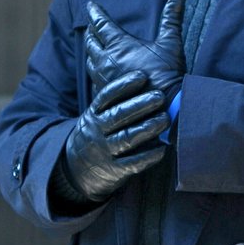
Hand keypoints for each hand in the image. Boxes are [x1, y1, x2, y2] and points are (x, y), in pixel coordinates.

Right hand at [59, 70, 169, 203]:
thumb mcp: (96, 115)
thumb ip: (113, 100)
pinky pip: (132, 163)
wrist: (77, 169)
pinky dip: (148, 156)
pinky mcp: (114, 170)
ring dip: (147, 128)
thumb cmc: (98, 134)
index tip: (142, 76)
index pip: (106, 97)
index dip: (124, 85)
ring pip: (126, 138)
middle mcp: (97, 131)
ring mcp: (105, 151)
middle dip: (140, 105)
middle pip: (118, 116)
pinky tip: (163, 148)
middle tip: (160, 96)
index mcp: (93, 114)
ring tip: (165, 119)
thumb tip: (140, 73)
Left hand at [85, 0, 185, 101]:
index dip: (95, 13)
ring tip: (93, 47)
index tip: (90, 5)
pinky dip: (96, 72)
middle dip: (91, 32)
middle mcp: (106, 60)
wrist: (166, 107)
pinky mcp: (106, 94)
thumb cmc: (168, 73)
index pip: (101, 24)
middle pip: (91, 42)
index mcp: (119, 44)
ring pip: (90, 61)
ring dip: (91, 52)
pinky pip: (95, 80)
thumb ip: (171, 17)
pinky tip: (99, 73)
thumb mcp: (171, 42)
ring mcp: (103, 78)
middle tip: (91, 26)